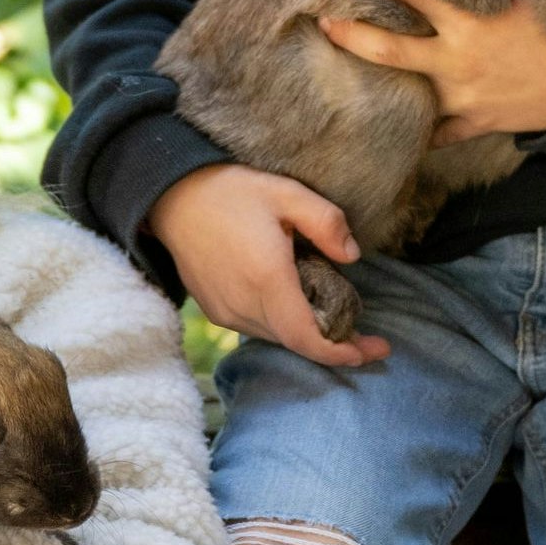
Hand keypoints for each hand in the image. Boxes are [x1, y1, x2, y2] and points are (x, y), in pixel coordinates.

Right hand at [146, 163, 389, 367]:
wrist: (172, 197)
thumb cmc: (231, 192)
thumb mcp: (287, 193)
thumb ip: (326, 223)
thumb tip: (352, 255)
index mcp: (267, 279)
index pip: (307, 338)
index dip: (341, 352)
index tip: (373, 350)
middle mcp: (244, 304)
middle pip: (296, 341)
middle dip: (334, 344)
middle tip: (365, 336)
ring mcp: (226, 311)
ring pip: (277, 337)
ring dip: (307, 334)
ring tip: (335, 319)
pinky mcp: (215, 310)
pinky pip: (257, 327)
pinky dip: (283, 325)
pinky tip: (297, 306)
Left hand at [319, 0, 545, 145]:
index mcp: (472, 21)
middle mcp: (459, 60)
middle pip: (391, 48)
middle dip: (353, 33)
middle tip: (322, 21)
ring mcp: (465, 96)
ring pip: (407, 91)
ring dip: (375, 83)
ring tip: (342, 75)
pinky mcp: (478, 122)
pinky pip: (439, 133)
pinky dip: (418, 132)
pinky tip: (390, 131)